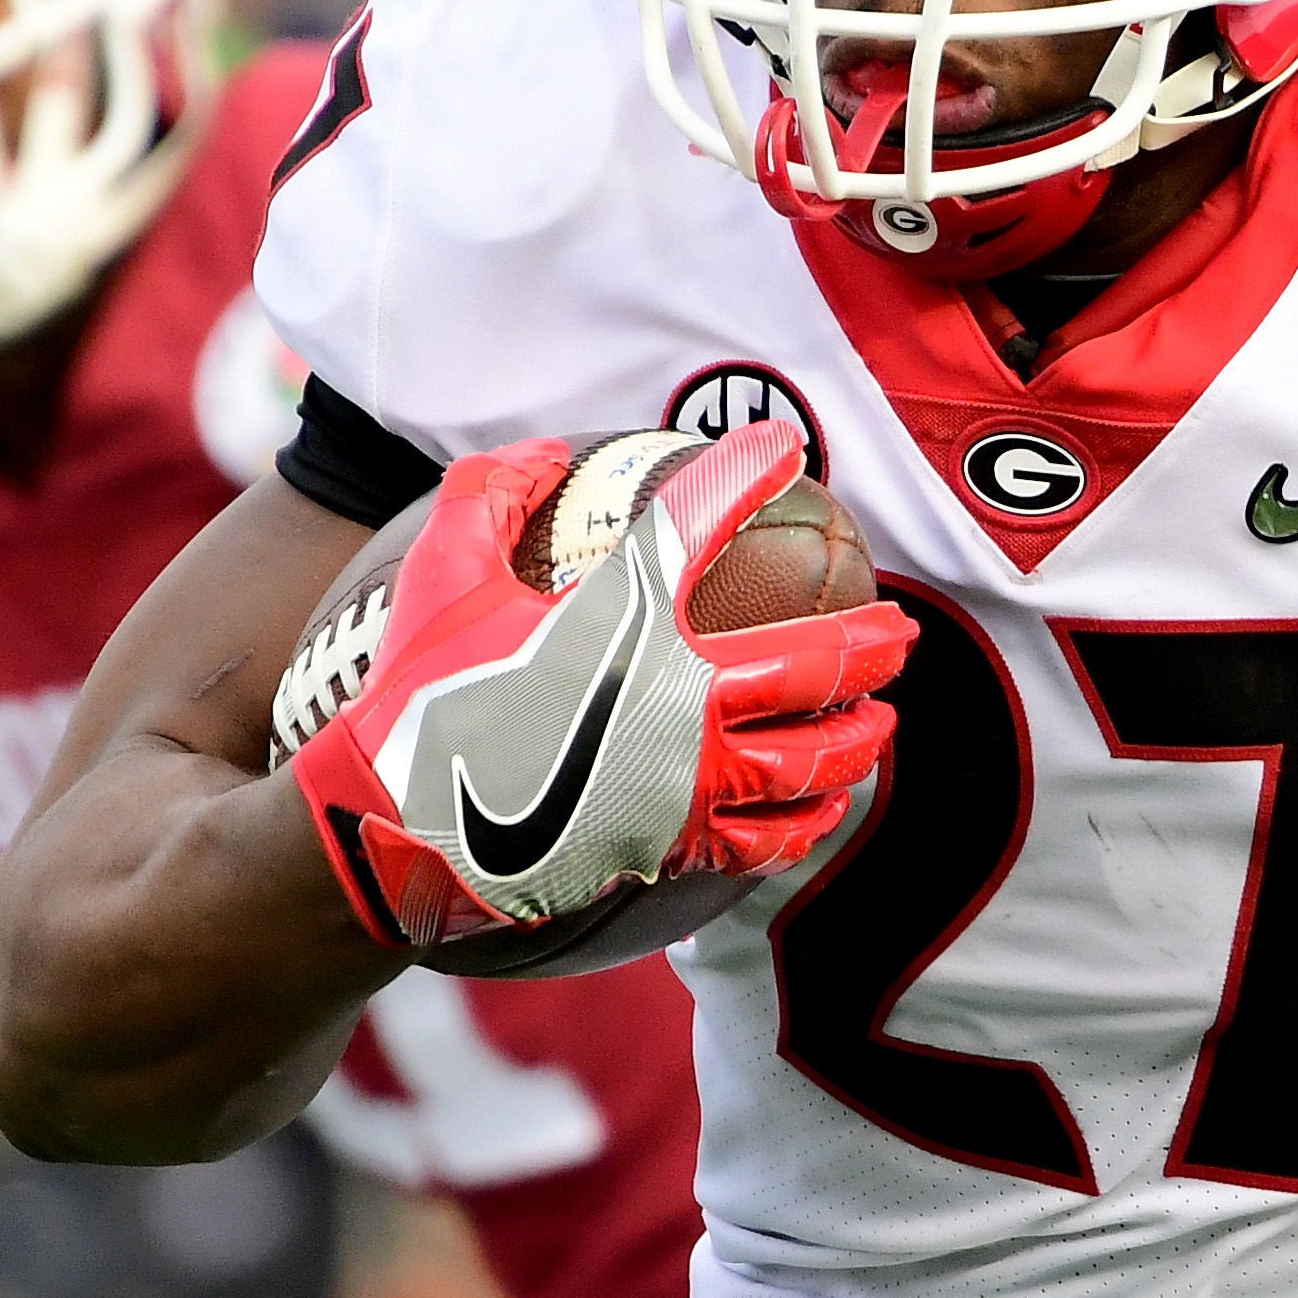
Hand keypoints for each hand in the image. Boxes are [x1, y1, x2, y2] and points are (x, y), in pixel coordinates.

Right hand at [283, 428, 913, 952]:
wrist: (397, 820)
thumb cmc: (418, 691)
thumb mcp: (440, 570)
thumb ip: (491, 494)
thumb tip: (543, 452)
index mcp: (626, 612)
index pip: (706, 519)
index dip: (752, 472)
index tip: (786, 454)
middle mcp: (676, 692)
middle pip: (813, 660)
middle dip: (872, 641)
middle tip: (901, 630)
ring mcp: (685, 776)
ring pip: (813, 756)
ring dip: (860, 735)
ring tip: (883, 722)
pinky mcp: (672, 845)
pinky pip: (770, 837)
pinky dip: (811, 818)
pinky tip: (826, 807)